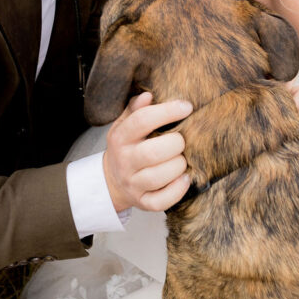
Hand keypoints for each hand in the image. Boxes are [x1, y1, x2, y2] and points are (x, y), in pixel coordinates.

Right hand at [102, 92, 191, 211]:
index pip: (142, 120)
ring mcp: (133, 184)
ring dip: (178, 166)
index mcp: (120, 137)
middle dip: (176, 143)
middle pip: (152, 152)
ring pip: (158, 177)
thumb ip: (136, 109)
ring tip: (182, 159)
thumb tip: (149, 95)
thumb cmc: (127, 147)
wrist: (112, 180)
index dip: (167, 112)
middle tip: (181, 141)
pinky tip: (184, 178)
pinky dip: (177, 190)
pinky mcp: (142, 202)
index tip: (187, 107)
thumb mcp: (124, 125)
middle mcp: (124, 161)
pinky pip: (161, 201)